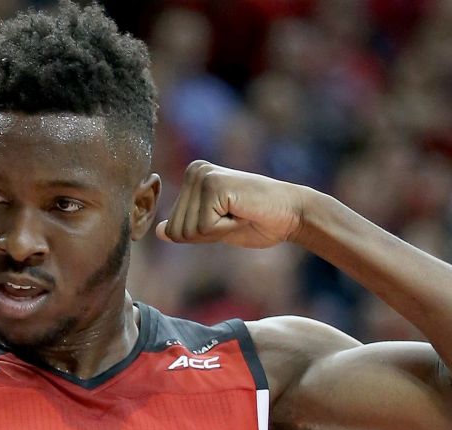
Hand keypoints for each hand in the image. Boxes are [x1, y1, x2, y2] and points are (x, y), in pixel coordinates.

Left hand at [156, 161, 307, 247]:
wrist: (292, 213)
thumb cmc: (258, 221)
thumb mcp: (216, 229)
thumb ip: (189, 228)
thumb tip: (159, 231)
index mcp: (192, 178)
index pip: (175, 228)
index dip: (204, 236)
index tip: (228, 219)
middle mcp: (194, 171)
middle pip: (178, 231)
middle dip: (209, 235)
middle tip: (235, 217)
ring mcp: (202, 176)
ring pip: (189, 231)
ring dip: (218, 232)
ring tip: (239, 213)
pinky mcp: (213, 185)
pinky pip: (205, 228)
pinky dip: (226, 229)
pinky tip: (242, 212)